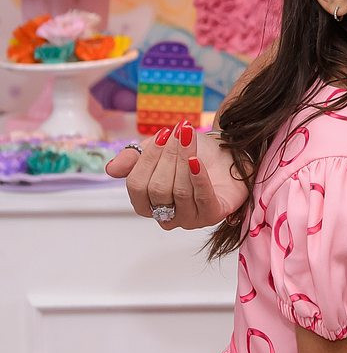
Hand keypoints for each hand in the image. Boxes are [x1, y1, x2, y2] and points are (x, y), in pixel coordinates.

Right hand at [106, 121, 246, 229]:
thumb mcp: (160, 149)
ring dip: (184, 160)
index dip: (147, 159)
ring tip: (190, 138)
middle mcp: (166, 215)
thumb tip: (111, 169)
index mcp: (148, 202)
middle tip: (180, 133)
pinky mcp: (212, 215)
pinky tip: (196, 161)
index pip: (136, 185)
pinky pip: (202, 199)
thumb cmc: (193, 154)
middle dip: (168, 157)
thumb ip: (134, 158)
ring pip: (179, 192)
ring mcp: (189, 219)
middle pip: (157, 189)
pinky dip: (198, 177)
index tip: (163, 134)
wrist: (230, 154)